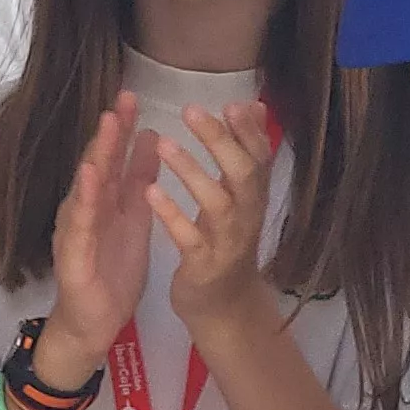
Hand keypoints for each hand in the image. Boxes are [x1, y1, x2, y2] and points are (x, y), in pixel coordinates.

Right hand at [39, 94, 160, 379]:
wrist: (93, 323)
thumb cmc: (111, 271)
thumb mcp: (133, 218)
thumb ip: (138, 180)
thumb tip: (150, 137)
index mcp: (104, 201)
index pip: (112, 158)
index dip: (122, 128)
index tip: (134, 95)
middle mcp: (86, 208)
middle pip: (98, 162)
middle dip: (111, 131)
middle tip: (124, 97)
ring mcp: (76, 229)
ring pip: (88, 186)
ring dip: (97, 154)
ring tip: (109, 124)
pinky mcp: (74, 253)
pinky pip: (81, 223)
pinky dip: (85, 198)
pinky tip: (91, 176)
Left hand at [149, 102, 279, 332]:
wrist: (224, 306)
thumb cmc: (226, 242)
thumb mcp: (239, 196)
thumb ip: (244, 152)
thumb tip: (255, 106)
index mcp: (253, 195)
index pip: (259, 155)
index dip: (248, 130)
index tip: (232, 103)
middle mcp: (247, 215)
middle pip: (244, 173)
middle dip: (219, 141)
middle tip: (191, 111)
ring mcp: (227, 242)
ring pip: (218, 204)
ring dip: (192, 173)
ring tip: (164, 145)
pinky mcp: (204, 265)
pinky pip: (190, 239)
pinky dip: (173, 215)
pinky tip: (151, 192)